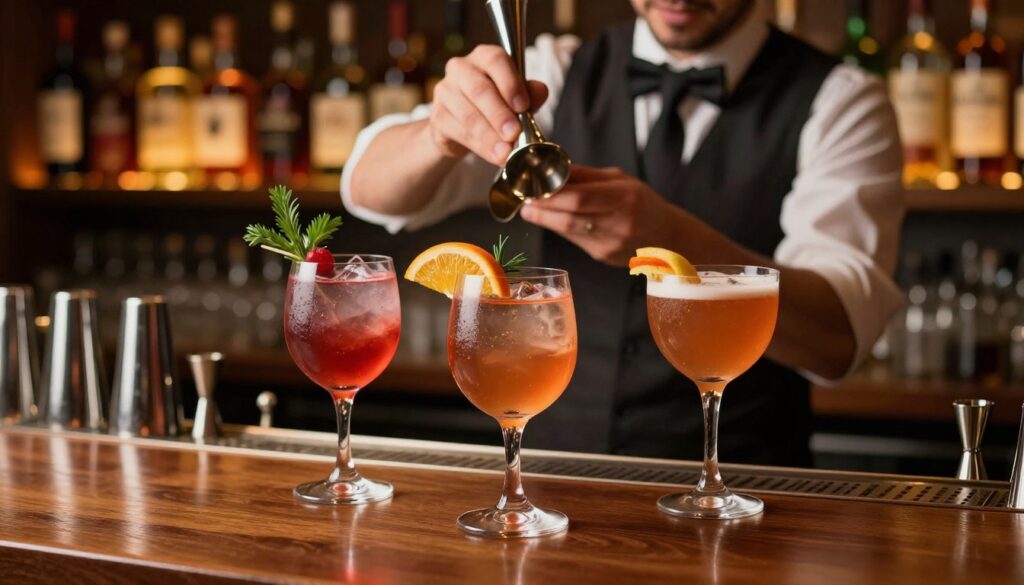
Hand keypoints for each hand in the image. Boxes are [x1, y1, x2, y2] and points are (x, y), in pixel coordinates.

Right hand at [428, 45, 549, 165]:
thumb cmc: (496, 104)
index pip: (495, 60)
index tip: (522, 106)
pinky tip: (493, 155)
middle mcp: (461, 68)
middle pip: (479, 89)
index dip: (510, 83)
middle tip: (514, 133)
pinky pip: (459, 132)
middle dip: (499, 115)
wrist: (464, 126)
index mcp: (484, 57)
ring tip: (506, 151)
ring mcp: (445, 91)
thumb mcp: (517, 97)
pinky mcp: (438, 116)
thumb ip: (530, 92)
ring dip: (489, 136)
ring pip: (468, 114)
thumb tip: (541, 91)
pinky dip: (479, 146)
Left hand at [519, 165, 693, 265]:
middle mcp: (619, 223)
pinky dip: (561, 229)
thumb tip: (554, 167)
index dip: (552, 195)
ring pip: (569, 231)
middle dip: (542, 210)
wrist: (668, 236)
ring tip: (531, 210)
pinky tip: (552, 220)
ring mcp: (611, 243)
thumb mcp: (621, 180)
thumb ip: (587, 176)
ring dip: (546, 220)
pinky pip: (576, 240)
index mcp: (625, 198)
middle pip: (570, 218)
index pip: (580, 198)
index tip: (534, 188)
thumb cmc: (643, 203)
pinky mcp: (604, 256)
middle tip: (526, 201)